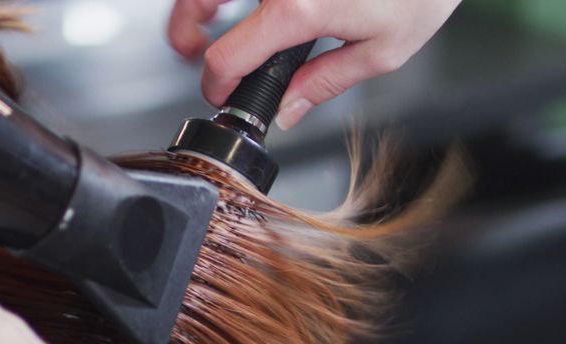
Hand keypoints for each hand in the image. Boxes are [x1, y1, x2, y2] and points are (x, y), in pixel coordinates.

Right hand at [168, 0, 460, 129]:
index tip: (222, 93)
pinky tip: (245, 1)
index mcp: (296, 6)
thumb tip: (291, 110)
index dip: (217, 83)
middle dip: (183, 26)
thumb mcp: (382, 51)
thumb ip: (325, 83)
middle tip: (187, 45)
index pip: (228, 54)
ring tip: (209, 16)